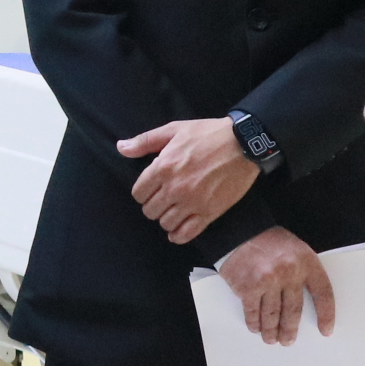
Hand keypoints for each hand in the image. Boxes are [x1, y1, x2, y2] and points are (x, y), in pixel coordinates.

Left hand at [120, 116, 259, 244]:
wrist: (243, 143)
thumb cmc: (207, 134)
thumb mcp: (174, 130)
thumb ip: (145, 141)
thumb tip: (121, 148)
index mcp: (163, 167)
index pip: (139, 193)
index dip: (143, 192)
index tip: (151, 189)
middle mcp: (174, 188)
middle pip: (150, 211)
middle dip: (153, 205)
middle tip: (162, 199)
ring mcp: (192, 202)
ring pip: (166, 223)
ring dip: (166, 218)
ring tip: (173, 210)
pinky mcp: (209, 213)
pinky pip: (186, 234)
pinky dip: (178, 235)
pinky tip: (178, 230)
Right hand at [216, 228, 335, 345]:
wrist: (239, 229)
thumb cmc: (267, 240)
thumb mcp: (294, 249)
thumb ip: (301, 272)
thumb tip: (301, 303)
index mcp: (306, 261)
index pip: (323, 293)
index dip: (326, 314)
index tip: (326, 329)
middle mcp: (289, 273)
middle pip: (293, 311)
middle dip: (290, 330)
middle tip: (288, 340)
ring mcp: (268, 281)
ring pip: (272, 316)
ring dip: (271, 331)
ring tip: (271, 339)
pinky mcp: (248, 288)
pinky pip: (253, 313)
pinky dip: (254, 323)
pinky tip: (256, 328)